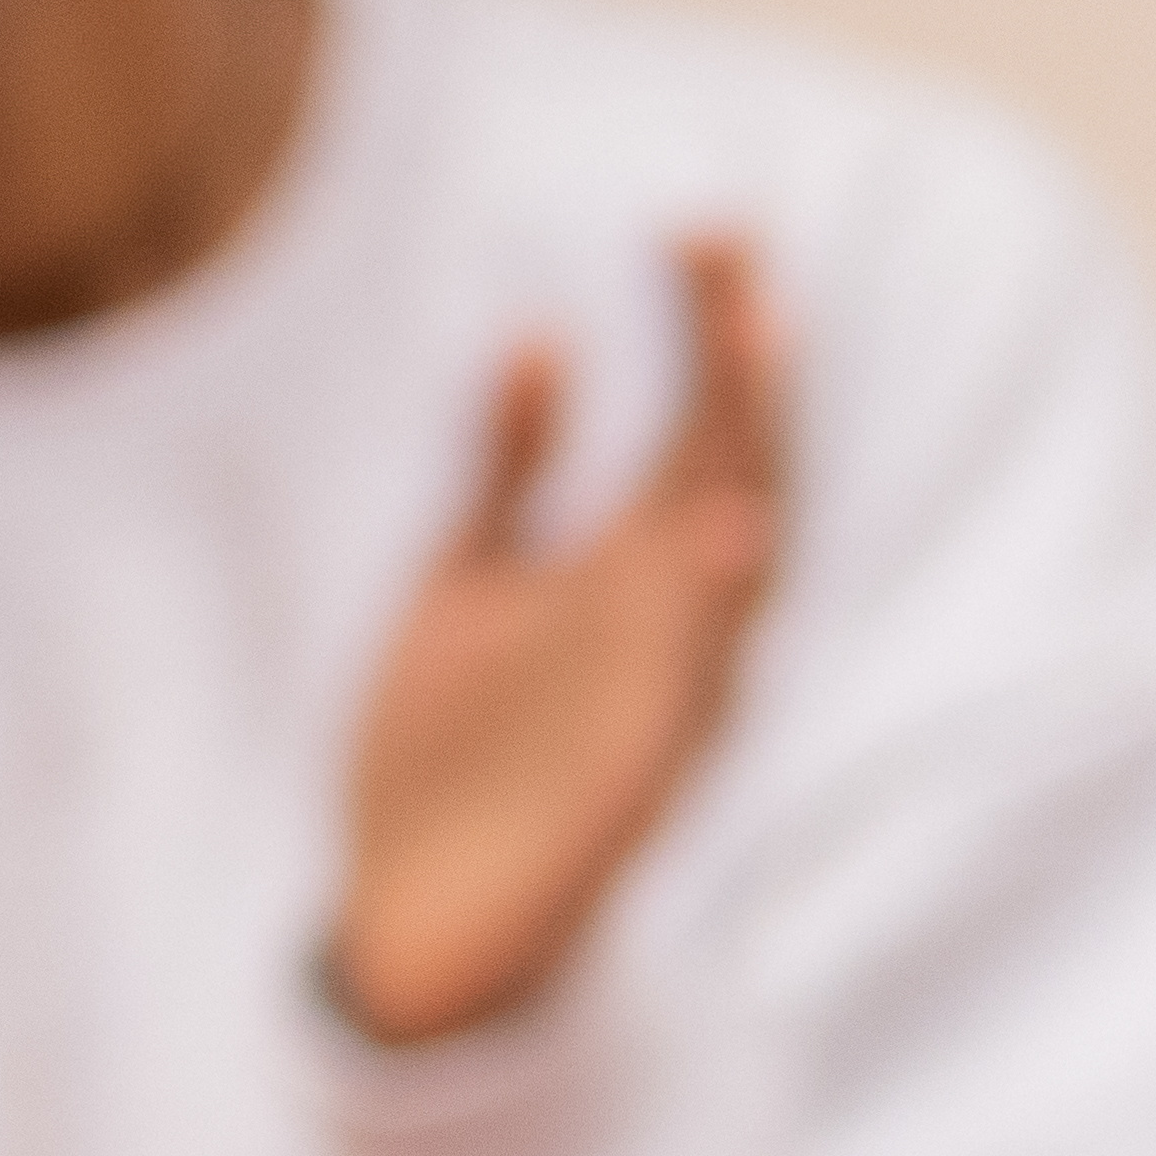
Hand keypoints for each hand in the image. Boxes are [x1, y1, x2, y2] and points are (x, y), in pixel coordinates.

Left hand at [329, 232, 793, 1047]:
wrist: (404, 929)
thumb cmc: (446, 760)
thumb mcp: (463, 584)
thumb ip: (504, 471)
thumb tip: (542, 339)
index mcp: (631, 585)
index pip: (698, 435)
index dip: (710, 335)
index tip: (706, 225)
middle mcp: (665, 640)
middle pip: (731, 482)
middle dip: (735, 373)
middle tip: (730, 248)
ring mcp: (654, 716)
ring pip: (725, 583)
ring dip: (739, 469)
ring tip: (751, 354)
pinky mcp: (622, 798)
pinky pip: (678, 701)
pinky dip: (703, 626)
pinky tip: (716, 537)